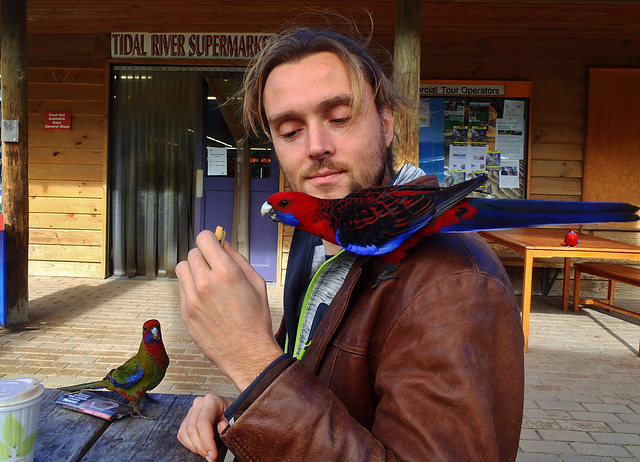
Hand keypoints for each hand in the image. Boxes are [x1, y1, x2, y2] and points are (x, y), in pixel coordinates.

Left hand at [176, 230, 282, 390]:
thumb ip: (238, 260)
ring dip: (193, 270)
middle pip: (192, 253)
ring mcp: (192, 299)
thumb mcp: (257, 284)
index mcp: (227, 273)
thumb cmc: (256, 321)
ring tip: (206, 280)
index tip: (214, 244)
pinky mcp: (185, 313)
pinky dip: (190, 287)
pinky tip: (204, 297)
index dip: (211, 239)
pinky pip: (181, 289)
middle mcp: (205, 283)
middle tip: (214, 266)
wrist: (247, 353)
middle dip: (203, 256)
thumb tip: (224, 245)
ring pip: (182, 269)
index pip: (204, 239)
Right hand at [178, 394, 233, 460]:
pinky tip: (201, 448)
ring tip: (208, 454)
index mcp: (211, 400)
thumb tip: (221, 427)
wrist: (228, 411)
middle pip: (193, 429)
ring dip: (196, 448)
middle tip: (212, 458)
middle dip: (202, 447)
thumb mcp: (235, 418)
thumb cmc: (232, 414)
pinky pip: (182, 435)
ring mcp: (191, 411)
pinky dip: (190, 445)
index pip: (203, 423)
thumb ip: (229, 424)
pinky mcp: (186, 420)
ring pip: (186, 433)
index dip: (207, 441)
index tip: (213, 455)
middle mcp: (198, 403)